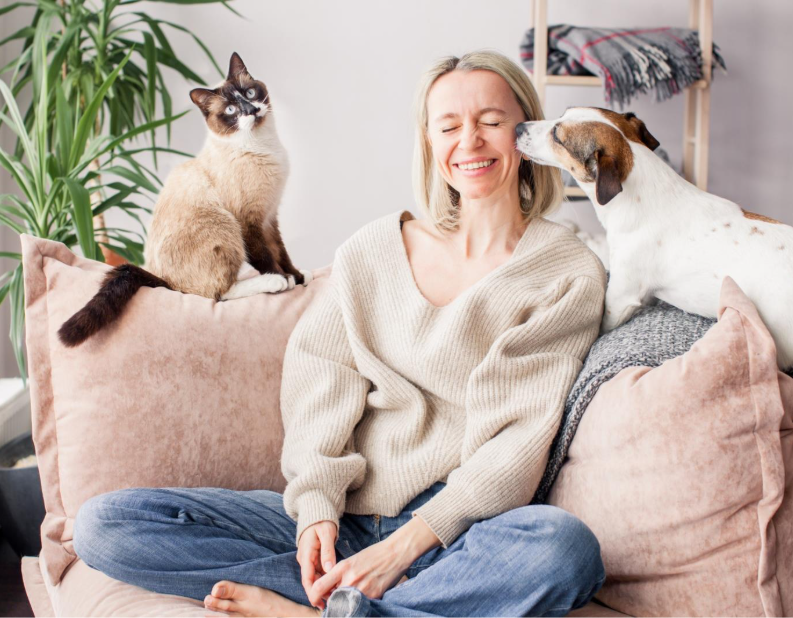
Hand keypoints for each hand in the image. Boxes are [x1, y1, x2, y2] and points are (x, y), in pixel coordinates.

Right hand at [296, 520, 337, 610]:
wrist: (316, 512)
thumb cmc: (322, 521)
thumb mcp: (326, 534)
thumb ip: (327, 551)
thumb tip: (329, 569)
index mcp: (306, 554)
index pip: (307, 578)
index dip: (313, 592)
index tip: (320, 602)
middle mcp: (305, 558)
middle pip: (311, 580)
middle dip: (320, 592)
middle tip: (333, 600)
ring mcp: (308, 558)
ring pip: (315, 577)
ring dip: (323, 586)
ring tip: (336, 593)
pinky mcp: (313, 557)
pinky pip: (318, 571)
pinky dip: (325, 578)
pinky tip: (334, 583)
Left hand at [307, 515, 440, 606]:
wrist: (395, 553)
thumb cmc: (373, 556)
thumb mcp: (351, 561)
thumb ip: (339, 576)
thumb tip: (329, 592)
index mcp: (342, 568)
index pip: (318, 587)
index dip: (314, 597)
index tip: (317, 601)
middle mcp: (349, 579)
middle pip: (331, 600)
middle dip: (331, 602)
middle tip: (335, 600)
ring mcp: (362, 589)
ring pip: (344, 605)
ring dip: (345, 604)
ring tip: (352, 596)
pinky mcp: (373, 596)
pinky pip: (360, 606)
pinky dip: (359, 604)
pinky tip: (364, 596)